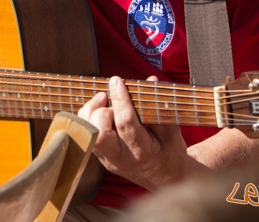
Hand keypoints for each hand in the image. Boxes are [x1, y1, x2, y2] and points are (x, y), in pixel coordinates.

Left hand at [77, 76, 196, 190]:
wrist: (165, 179)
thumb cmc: (170, 153)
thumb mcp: (172, 132)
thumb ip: (160, 107)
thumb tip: (151, 80)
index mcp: (143, 152)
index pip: (126, 123)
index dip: (120, 100)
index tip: (117, 81)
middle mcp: (122, 159)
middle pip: (100, 133)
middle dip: (102, 110)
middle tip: (111, 100)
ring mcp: (108, 160)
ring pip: (88, 134)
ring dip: (92, 112)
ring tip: (104, 101)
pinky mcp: (100, 157)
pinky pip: (86, 134)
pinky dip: (89, 117)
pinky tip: (101, 109)